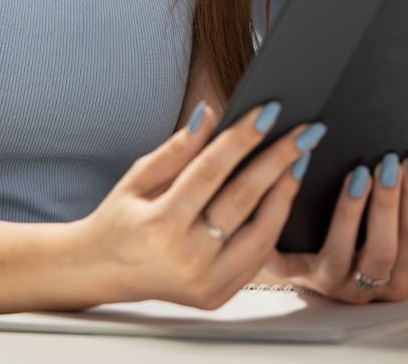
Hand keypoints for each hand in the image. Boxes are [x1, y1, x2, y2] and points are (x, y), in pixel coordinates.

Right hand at [74, 102, 315, 309]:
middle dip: (280, 158)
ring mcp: (204, 281)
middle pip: (245, 198)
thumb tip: (210, 114)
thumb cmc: (120, 221)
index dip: (243, 137)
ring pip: (263, 232)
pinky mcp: (216, 296)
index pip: (212, 170)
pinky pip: (257, 257)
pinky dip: (274, 225)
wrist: (101, 272)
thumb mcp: (137, 178)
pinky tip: (282, 196)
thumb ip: (177, 149)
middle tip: (305, 131)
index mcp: (160, 224)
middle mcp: (185, 257)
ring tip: (300, 161)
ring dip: (286, 192)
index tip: (270, 111)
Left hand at [265, 148, 407, 301]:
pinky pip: (287, 263)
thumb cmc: (368, 244)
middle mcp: (367, 288)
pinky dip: (286, 235)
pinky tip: (293, 195)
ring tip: (358, 174)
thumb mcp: (405, 235)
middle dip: (389, 204)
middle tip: (389, 162)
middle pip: (383, 250)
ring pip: (341, 253)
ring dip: (351, 212)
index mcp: (399, 277)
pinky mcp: (295, 277)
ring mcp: (331, 283)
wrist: (315, 268)